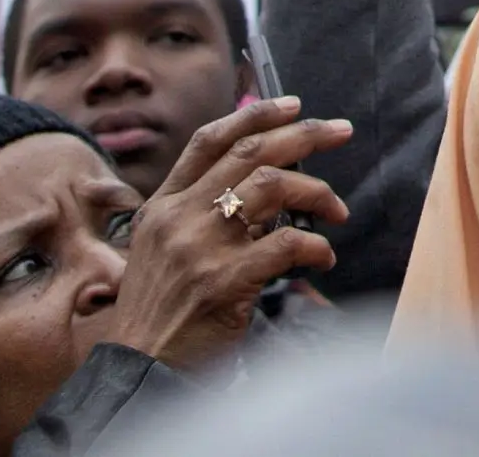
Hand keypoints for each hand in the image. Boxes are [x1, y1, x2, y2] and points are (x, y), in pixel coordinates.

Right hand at [107, 97, 348, 372]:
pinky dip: (317, 246)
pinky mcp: (223, 281)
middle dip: (305, 135)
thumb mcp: (166, 254)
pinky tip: (324, 257)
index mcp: (162, 208)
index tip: (294, 105)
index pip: (209, 142)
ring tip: (337, 212)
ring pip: (274, 186)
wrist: (136, 374)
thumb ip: (204, 216)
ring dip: (319, 192)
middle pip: (251, 154)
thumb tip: (267, 183)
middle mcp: (178, 219)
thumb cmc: (162, 316)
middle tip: (342, 131)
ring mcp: (199, 248)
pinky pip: (287, 243)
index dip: (255, 116)